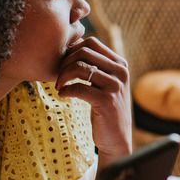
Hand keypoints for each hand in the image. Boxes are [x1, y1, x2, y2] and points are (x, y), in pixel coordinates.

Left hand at [56, 37, 131, 163]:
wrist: (116, 137)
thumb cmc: (105, 108)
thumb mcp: (105, 83)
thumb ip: (95, 65)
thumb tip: (72, 45)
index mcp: (120, 63)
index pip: (92, 42)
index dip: (73, 49)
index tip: (64, 64)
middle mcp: (120, 72)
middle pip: (84, 52)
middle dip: (65, 62)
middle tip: (58, 76)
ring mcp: (115, 86)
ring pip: (80, 68)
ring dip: (63, 75)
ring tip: (59, 85)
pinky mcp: (106, 102)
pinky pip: (79, 88)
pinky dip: (66, 90)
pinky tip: (62, 94)